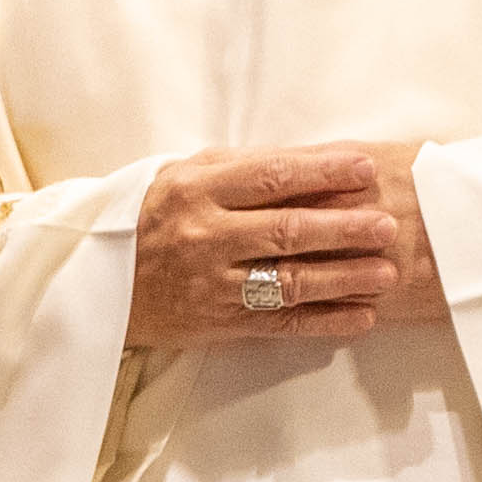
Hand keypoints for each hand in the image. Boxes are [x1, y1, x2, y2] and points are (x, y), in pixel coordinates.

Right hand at [129, 143, 441, 353]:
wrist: (93, 280)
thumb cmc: (151, 217)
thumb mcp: (184, 176)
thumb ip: (245, 167)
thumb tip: (319, 158)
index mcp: (195, 191)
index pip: (270, 177)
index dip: (322, 172)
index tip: (365, 169)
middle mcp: (203, 237)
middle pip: (287, 230)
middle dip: (345, 228)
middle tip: (388, 224)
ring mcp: (210, 284)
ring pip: (289, 281)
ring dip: (344, 277)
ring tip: (386, 272)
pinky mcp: (216, 323)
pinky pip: (279, 323)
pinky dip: (324, 321)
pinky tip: (360, 316)